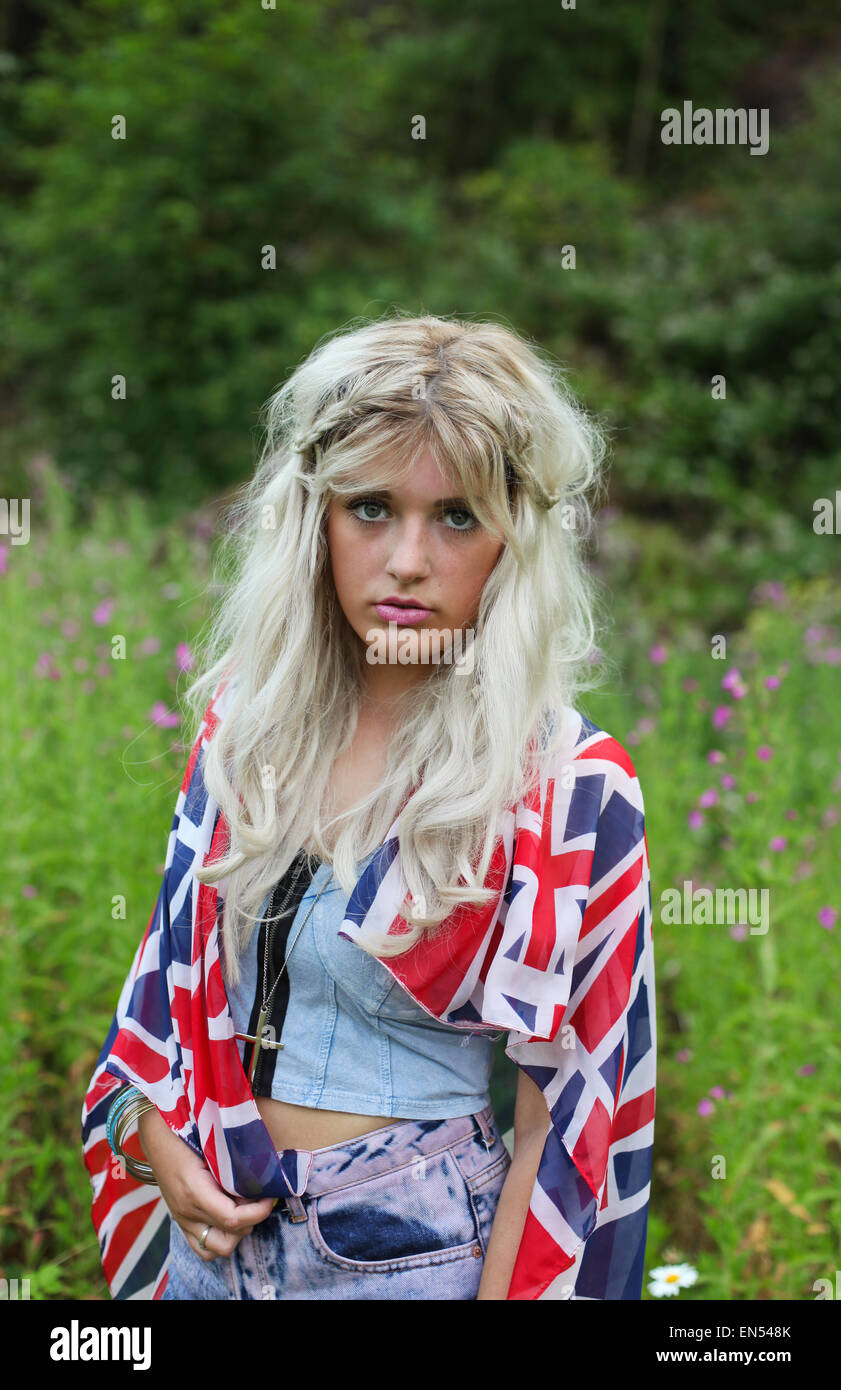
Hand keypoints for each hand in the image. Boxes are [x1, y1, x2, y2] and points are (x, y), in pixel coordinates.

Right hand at [137, 1105, 275, 1261]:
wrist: (158, 1137)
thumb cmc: (188, 1136)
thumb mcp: (213, 1147)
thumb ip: (234, 1166)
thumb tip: (263, 1177)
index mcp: (195, 1192)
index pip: (233, 1219)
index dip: (258, 1212)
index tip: (270, 1196)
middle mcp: (187, 1213)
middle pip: (229, 1238)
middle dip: (250, 1221)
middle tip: (256, 1198)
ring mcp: (182, 1221)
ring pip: (216, 1250)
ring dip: (236, 1234)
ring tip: (243, 1210)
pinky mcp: (181, 1223)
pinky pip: (203, 1248)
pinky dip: (221, 1239)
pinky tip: (230, 1217)